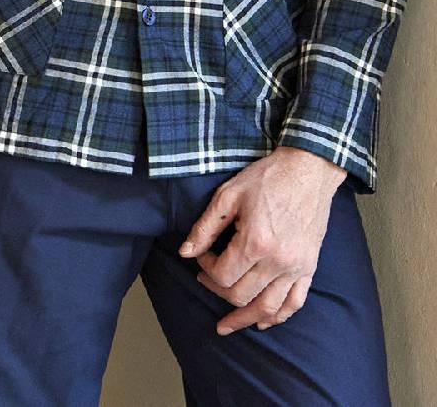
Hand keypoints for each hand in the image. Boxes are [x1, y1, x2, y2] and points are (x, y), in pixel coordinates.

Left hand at [177, 145, 346, 334]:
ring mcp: (296, 267)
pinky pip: (295, 303)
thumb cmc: (267, 177)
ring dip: (245, 319)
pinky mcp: (309, 267)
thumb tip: (185, 252)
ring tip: (228, 324)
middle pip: (242, 295)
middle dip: (218, 290)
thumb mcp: (228, 194)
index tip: (202, 256)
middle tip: (207, 278)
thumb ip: (205, 227)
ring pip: (268, 308)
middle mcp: (277, 261)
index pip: (222, 275)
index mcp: (255, 242)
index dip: (206, 269)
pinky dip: (278, 316)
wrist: (308, 170)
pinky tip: (264, 322)